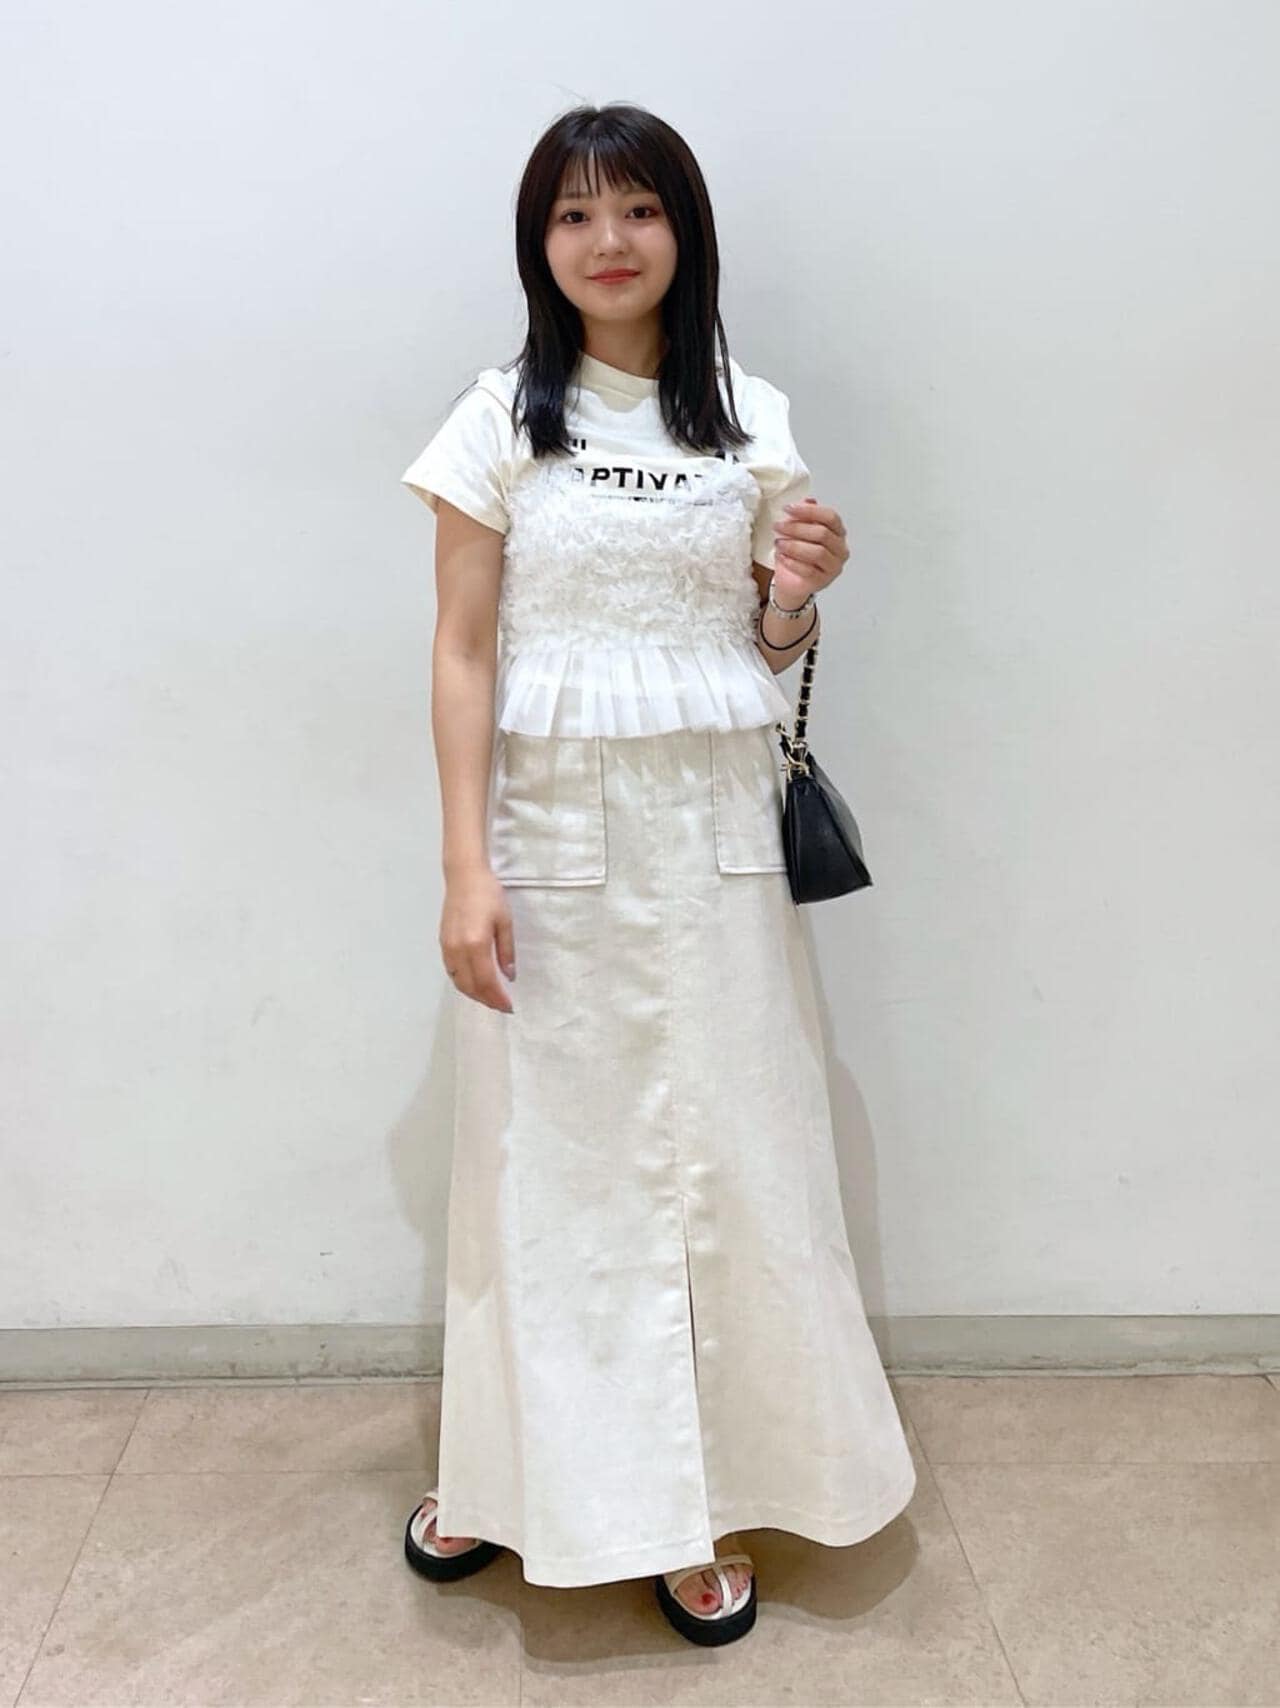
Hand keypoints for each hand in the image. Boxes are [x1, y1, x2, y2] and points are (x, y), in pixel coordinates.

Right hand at [440, 867, 516, 1013]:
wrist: (464, 876)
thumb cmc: (489, 895)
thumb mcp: (505, 922)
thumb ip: (506, 951)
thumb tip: (509, 976)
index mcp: (476, 944)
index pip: (486, 981)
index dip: (497, 998)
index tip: (509, 1007)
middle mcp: (458, 950)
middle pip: (471, 986)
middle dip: (486, 1000)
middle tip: (501, 1006)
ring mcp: (447, 948)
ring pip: (459, 982)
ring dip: (474, 994)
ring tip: (489, 998)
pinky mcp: (443, 943)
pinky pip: (452, 972)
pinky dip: (463, 983)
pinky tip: (474, 983)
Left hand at [772, 497, 849, 605]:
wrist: (792, 581)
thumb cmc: (798, 554)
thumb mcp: (799, 531)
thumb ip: (805, 516)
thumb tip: (807, 500)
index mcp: (838, 532)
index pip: (830, 517)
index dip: (809, 511)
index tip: (788, 508)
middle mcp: (840, 549)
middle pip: (822, 533)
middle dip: (797, 528)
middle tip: (778, 526)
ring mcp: (834, 567)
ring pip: (817, 552)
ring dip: (794, 545)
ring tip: (778, 543)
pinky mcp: (823, 581)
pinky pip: (809, 571)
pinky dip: (793, 562)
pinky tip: (781, 557)